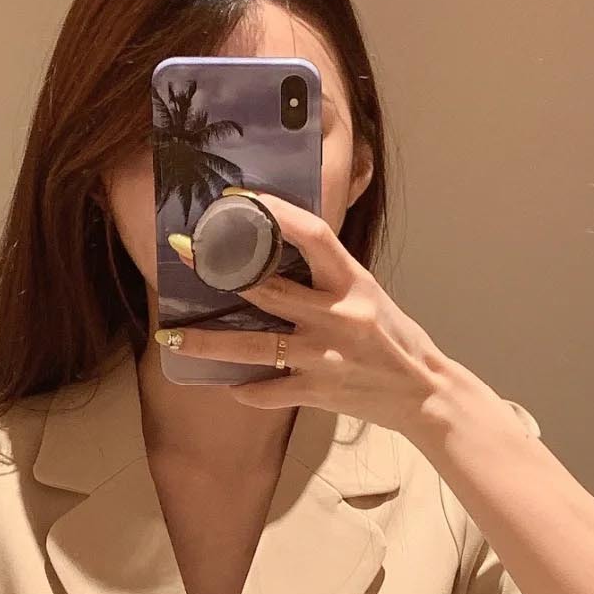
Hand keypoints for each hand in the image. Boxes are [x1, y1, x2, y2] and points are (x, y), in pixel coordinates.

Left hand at [159, 188, 447, 436]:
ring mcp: (325, 356)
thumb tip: (278, 256)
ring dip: (207, 342)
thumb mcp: (368, 294)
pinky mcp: (318, 391)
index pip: (312, 234)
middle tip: (182, 253)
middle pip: (266, 289)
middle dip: (219, 270)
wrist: (423, 394)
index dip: (274, 213)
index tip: (238, 199)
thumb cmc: (394, 339)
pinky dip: (246, 389)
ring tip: (171, 336)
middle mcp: (337, 315)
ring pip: (253, 345)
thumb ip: (328, 278)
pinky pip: (268, 391)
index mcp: (353, 282)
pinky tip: (228, 385)